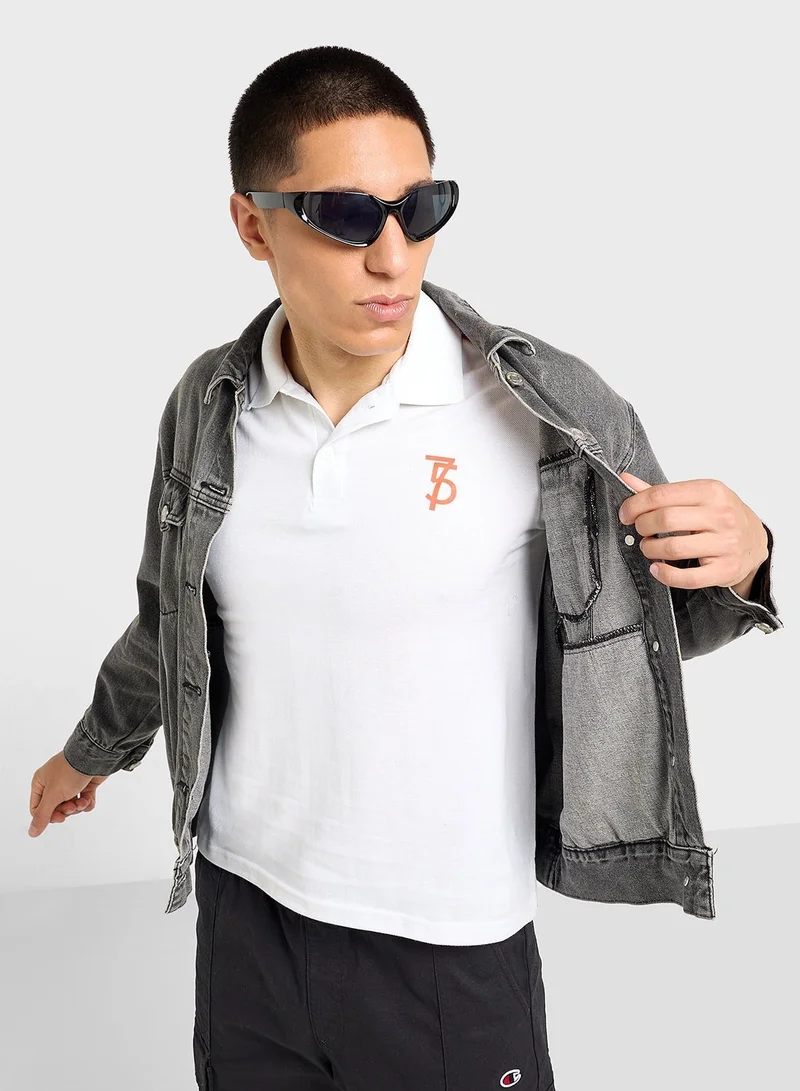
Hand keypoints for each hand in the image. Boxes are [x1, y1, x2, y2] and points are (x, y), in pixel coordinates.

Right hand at [28, 752, 108, 836]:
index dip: (48, 816)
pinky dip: (87, 802)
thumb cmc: (70, 772)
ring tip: (82, 800)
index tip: (60, 817)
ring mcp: (70, 783)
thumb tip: (32, 833)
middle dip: (66, 810)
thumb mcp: (53, 795)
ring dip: (78, 807)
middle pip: (55, 809)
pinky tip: (89, 798)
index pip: (38, 808)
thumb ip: (42, 815)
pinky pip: (84, 800)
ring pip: (71, 805)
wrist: (95, 756)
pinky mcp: (85, 783)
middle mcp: (54, 783)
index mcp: (41, 782)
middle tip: (72, 806)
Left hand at [617, 473, 769, 591]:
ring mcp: (726, 543)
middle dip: (642, 527)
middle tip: (640, 531)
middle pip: (664, 520)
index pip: (660, 495)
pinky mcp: (726, 569)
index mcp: (712, 491)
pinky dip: (665, 574)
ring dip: (650, 549)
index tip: (626, 514)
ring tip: (649, 547)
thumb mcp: (696, 496)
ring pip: (672, 548)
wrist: (755, 540)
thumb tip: (626, 480)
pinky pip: (688, 578)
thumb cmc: (719, 516)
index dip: (634, 505)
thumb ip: (660, 492)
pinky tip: (657, 568)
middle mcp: (722, 515)